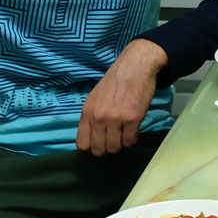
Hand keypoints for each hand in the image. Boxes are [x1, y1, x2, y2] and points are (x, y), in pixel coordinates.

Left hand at [78, 39, 167, 154]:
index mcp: (87, 113)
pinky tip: (133, 130)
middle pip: (99, 150)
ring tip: (124, 134)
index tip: (100, 143)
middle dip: (107, 149)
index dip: (92, 147)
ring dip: (120, 144)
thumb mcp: (95, 99)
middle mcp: (98, 118)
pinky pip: (130, 141)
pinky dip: (132, 139)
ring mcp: (115, 119)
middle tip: (114, 140)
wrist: (135, 67)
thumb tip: (94, 137)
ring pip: (115, 148)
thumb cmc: (115, 82)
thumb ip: (92, 117)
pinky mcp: (132, 119)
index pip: (82, 144)